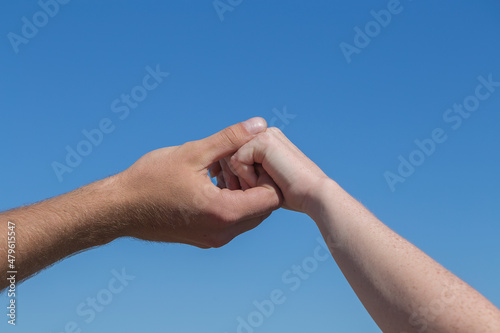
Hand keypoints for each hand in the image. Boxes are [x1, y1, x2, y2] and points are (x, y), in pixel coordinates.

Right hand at [116, 118, 282, 247]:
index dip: (267, 174)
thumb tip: (259, 124)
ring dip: (244, 192)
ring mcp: (214, 239)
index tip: (251, 157)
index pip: (272, 197)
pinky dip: (231, 202)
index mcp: (224, 212)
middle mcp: (224, 232)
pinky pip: (232, 222)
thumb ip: (230, 138)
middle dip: (256, 182)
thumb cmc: (150, 179)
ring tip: (221, 170)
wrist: (119, 209)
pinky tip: (212, 182)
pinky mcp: (205, 239)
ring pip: (249, 215)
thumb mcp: (193, 152)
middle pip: (264, 208)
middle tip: (236, 162)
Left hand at [212, 127, 328, 213]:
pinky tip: (265, 182)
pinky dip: (246, 177)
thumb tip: (224, 179)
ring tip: (258, 187)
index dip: (227, 173)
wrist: (313, 195)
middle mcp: (264, 134)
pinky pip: (236, 160)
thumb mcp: (264, 183)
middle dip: (229, 175)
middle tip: (243, 190)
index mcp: (264, 141)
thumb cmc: (292, 195)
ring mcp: (265, 135)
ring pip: (230, 158)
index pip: (231, 154)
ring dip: (239, 178)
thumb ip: (248, 175)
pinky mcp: (264, 141)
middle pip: (227, 155)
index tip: (233, 189)